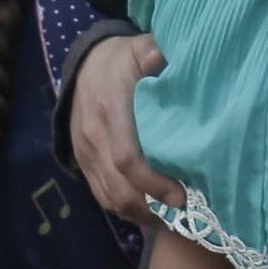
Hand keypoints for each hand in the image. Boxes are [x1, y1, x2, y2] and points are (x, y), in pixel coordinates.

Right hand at [64, 32, 190, 225]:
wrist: (85, 66)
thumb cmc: (122, 60)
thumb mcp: (139, 48)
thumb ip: (153, 52)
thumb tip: (167, 56)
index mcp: (110, 110)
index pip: (127, 158)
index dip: (153, 182)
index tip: (181, 194)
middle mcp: (94, 136)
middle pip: (119, 187)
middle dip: (152, 206)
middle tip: (183, 214)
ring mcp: (86, 153)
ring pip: (110, 197)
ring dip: (141, 213)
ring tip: (170, 219)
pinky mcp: (84, 163)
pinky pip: (102, 195)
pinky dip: (126, 210)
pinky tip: (150, 213)